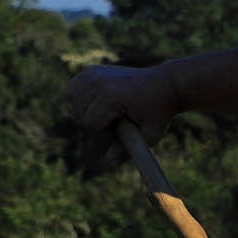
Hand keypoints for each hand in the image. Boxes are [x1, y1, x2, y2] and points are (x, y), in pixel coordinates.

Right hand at [61, 62, 179, 172]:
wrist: (165, 85)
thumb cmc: (160, 111)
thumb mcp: (150, 134)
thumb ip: (126, 150)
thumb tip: (108, 166)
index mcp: (110, 95)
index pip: (91, 125)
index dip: (105, 135)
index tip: (124, 130)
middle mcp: (98, 80)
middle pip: (81, 115)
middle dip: (98, 124)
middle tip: (121, 121)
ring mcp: (93, 73)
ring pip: (74, 104)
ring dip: (89, 113)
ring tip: (114, 112)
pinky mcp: (90, 71)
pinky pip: (72, 91)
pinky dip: (80, 100)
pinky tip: (98, 104)